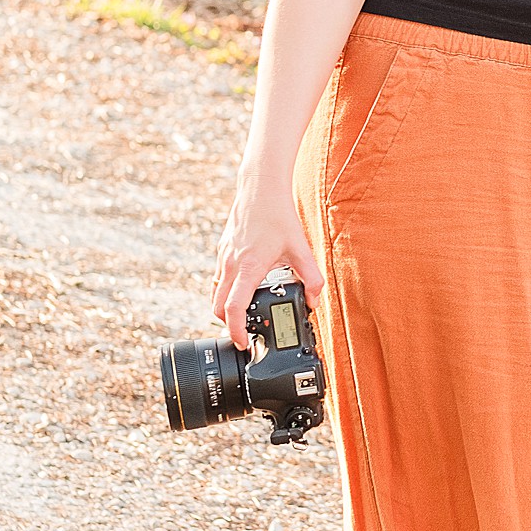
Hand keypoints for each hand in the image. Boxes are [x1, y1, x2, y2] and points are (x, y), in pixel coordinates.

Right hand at [211, 164, 324, 348]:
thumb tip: (314, 301)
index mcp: (248, 267)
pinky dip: (226, 291)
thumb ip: (312, 278)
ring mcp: (223, 258)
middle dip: (229, 324)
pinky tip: (244, 288)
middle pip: (218, 307)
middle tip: (246, 331)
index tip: (243, 342)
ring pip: (216, 294)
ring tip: (245, 314)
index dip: (235, 330)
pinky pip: (218, 280)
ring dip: (226, 308)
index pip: (233, 308)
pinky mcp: (222, 252)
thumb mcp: (301, 249)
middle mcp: (231, 265)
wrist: (260, 189)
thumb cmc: (278, 216)